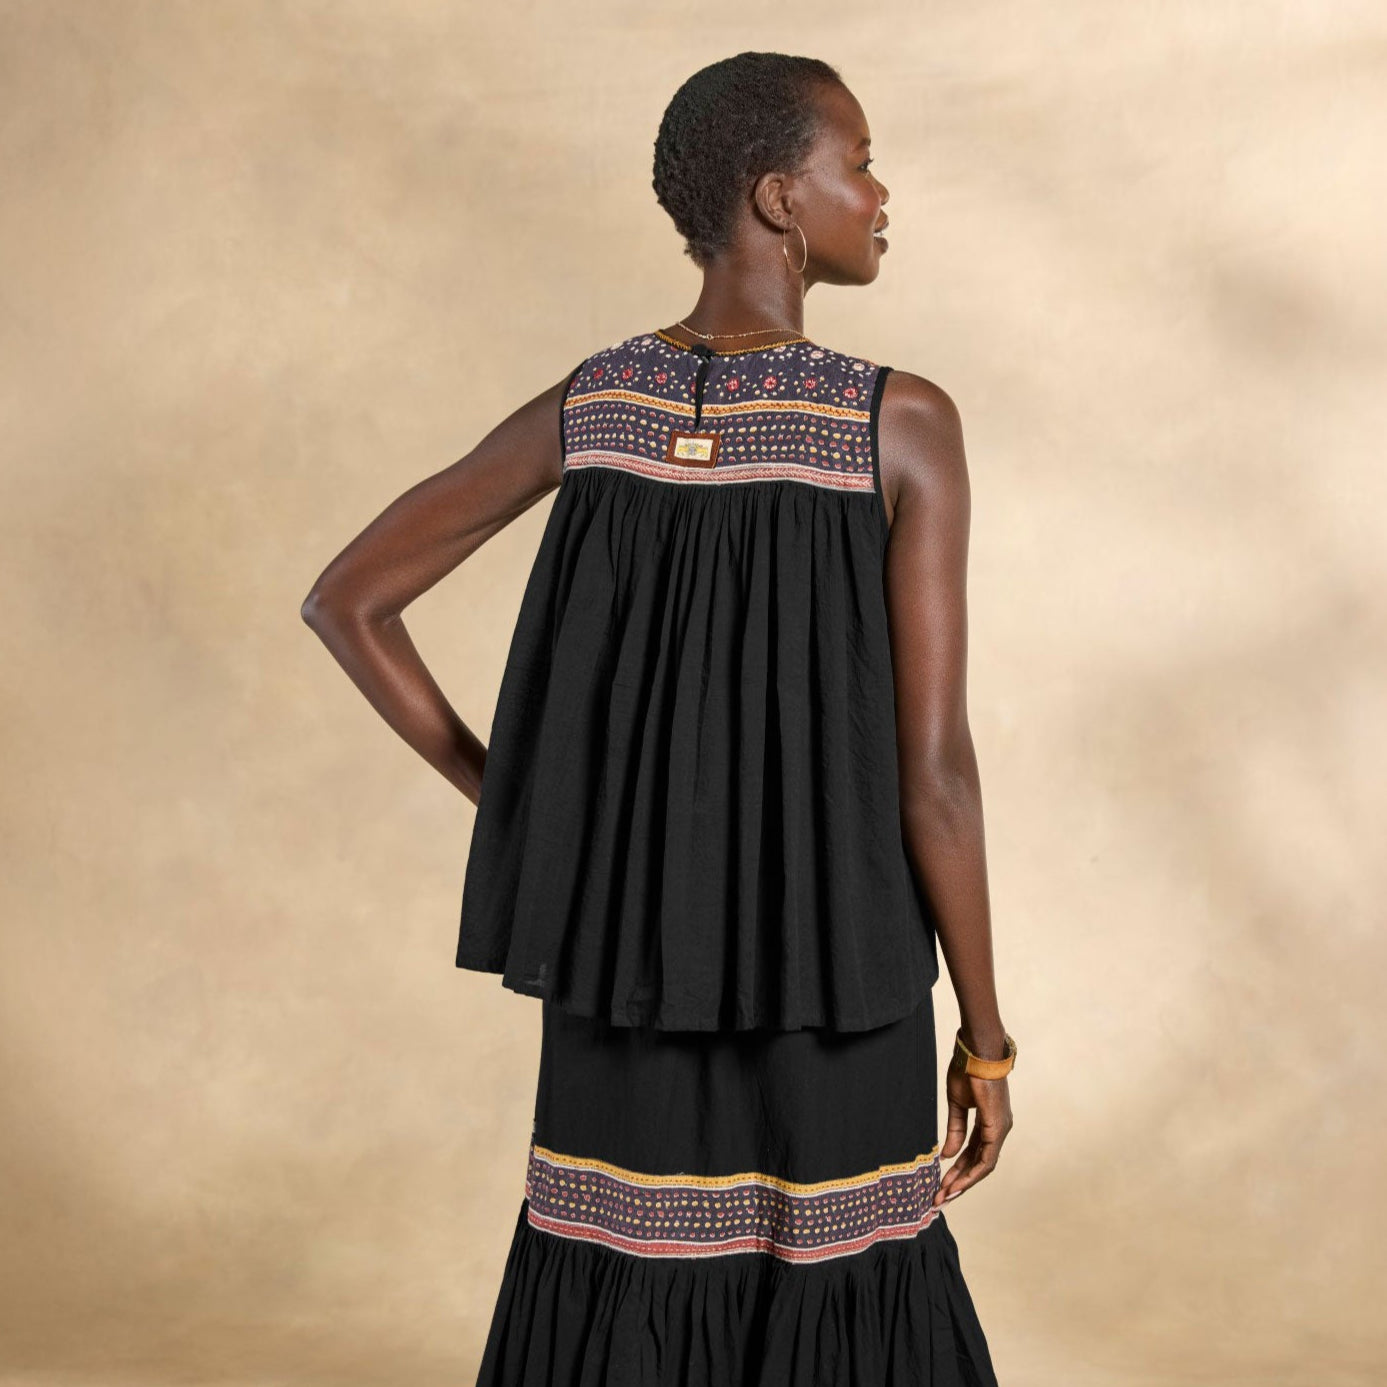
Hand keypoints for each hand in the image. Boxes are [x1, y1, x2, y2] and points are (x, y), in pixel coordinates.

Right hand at [931, 1053, 1012, 1207]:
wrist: (976, 1052)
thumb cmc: (967, 1071)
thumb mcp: (957, 1104)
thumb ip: (955, 1130)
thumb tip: (949, 1155)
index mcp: (989, 1122)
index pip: (974, 1153)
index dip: (959, 1170)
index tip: (942, 1182)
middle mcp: (997, 1129)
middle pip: (978, 1164)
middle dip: (959, 1181)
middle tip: (941, 1197)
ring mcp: (1000, 1129)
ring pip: (984, 1166)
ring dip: (964, 1181)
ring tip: (945, 1195)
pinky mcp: (997, 1127)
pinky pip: (987, 1158)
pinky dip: (973, 1173)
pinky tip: (958, 1183)